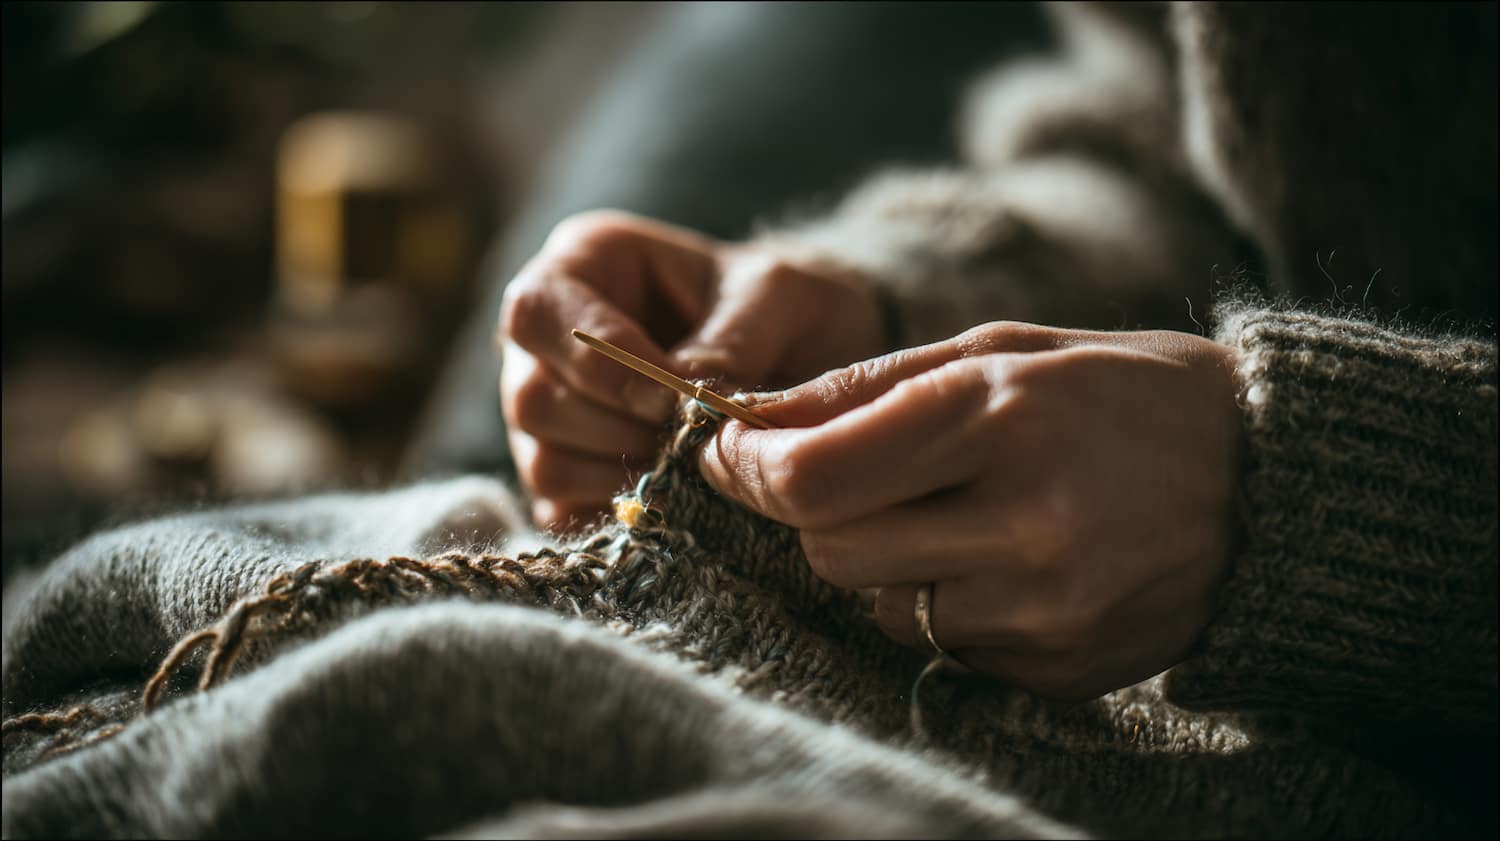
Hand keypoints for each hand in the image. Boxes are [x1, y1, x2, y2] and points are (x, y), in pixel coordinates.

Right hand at [498, 210, 886, 530]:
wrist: (807, 353)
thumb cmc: (782, 305)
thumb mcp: (778, 297)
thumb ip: (732, 340)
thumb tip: (684, 402)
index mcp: (584, 263)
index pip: (537, 312)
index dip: (599, 366)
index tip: (673, 399)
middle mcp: (547, 337)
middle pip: (530, 398)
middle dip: (620, 431)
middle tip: (697, 442)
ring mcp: (551, 409)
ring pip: (543, 463)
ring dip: (625, 477)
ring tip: (697, 468)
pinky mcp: (567, 472)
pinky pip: (563, 512)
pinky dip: (623, 513)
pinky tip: (681, 498)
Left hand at [698, 322, 1243, 699]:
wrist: (1270, 482)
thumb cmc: (1121, 392)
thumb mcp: (1002, 350)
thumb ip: (867, 387)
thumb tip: (752, 421)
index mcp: (1000, 419)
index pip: (814, 478)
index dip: (749, 468)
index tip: (734, 454)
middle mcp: (1023, 525)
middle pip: (830, 550)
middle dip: (815, 513)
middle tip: (855, 476)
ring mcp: (1045, 611)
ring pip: (879, 605)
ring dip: (887, 560)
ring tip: (963, 512)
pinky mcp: (1059, 670)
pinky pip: (943, 647)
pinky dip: (948, 604)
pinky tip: (1011, 560)